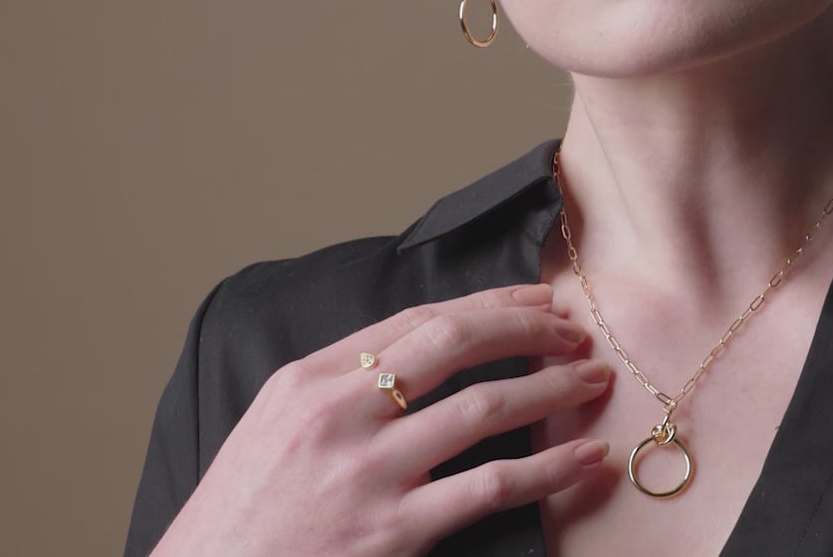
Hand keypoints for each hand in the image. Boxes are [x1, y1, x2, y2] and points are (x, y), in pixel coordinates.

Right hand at [150, 282, 611, 556]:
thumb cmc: (241, 520)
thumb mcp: (273, 430)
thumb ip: (337, 391)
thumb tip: (415, 363)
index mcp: (307, 381)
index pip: (415, 319)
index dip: (486, 304)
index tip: (532, 301)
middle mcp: (338, 414)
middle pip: (455, 343)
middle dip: (527, 329)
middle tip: (574, 330)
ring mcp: (368, 471)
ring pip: (484, 406)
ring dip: (551, 388)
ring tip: (591, 382)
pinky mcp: (393, 530)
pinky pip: (491, 486)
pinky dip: (549, 469)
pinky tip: (584, 460)